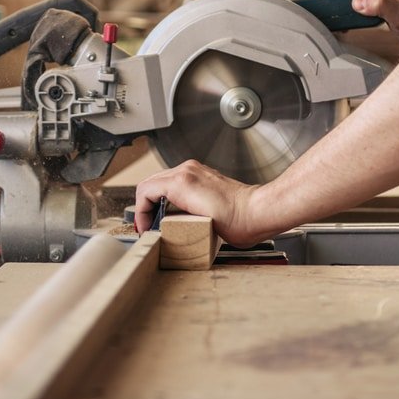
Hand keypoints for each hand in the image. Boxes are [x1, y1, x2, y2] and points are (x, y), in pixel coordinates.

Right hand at [134, 159, 261, 246]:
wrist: (258, 212)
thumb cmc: (237, 222)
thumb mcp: (195, 225)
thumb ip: (171, 221)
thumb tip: (161, 227)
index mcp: (181, 182)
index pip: (145, 191)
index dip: (140, 213)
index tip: (145, 227)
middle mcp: (186, 171)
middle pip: (150, 184)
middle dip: (145, 206)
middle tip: (147, 225)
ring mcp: (195, 170)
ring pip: (161, 181)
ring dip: (155, 199)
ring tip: (158, 219)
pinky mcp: (203, 175)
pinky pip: (175, 181)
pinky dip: (168, 194)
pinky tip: (173, 210)